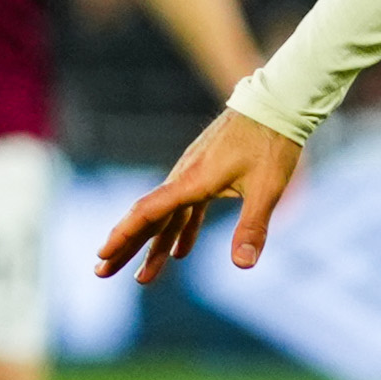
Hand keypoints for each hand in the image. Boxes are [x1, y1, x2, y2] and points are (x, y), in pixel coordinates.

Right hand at [95, 108, 306, 284]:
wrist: (277, 104)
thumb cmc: (272, 144)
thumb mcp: (268, 188)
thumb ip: (252, 227)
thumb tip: (243, 265)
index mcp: (192, 180)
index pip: (148, 212)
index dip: (124, 235)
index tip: (102, 254)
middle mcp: (185, 176)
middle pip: (148, 217)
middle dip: (126, 247)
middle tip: (102, 272)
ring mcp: (193, 173)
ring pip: (167, 215)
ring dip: (153, 244)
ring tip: (141, 275)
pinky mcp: (206, 172)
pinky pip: (186, 207)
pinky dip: (181, 230)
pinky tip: (179, 252)